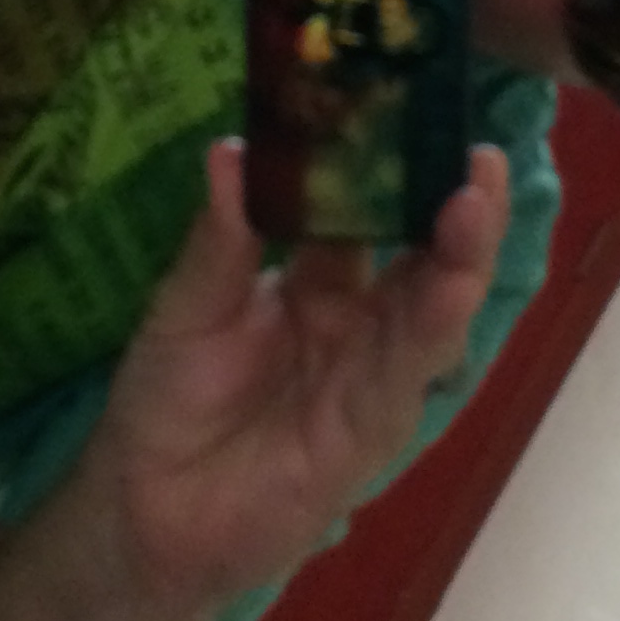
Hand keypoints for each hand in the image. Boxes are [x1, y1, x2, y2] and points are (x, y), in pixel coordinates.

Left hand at [88, 137, 511, 613]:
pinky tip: (452, 282)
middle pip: (422, 252)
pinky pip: (408, 371)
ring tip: (475, 194)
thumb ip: (221, 239)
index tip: (413, 106)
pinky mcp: (372, 428)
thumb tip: (230, 146)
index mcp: (315, 279)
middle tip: (474, 146)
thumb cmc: (163, 403)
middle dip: (453, 201)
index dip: (392, 164)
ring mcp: (371, 374)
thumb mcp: (185, 307)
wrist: (144, 513)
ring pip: (432, 306)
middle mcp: (357, 320)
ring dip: (460, 253)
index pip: (367, 208)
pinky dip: (433, 324)